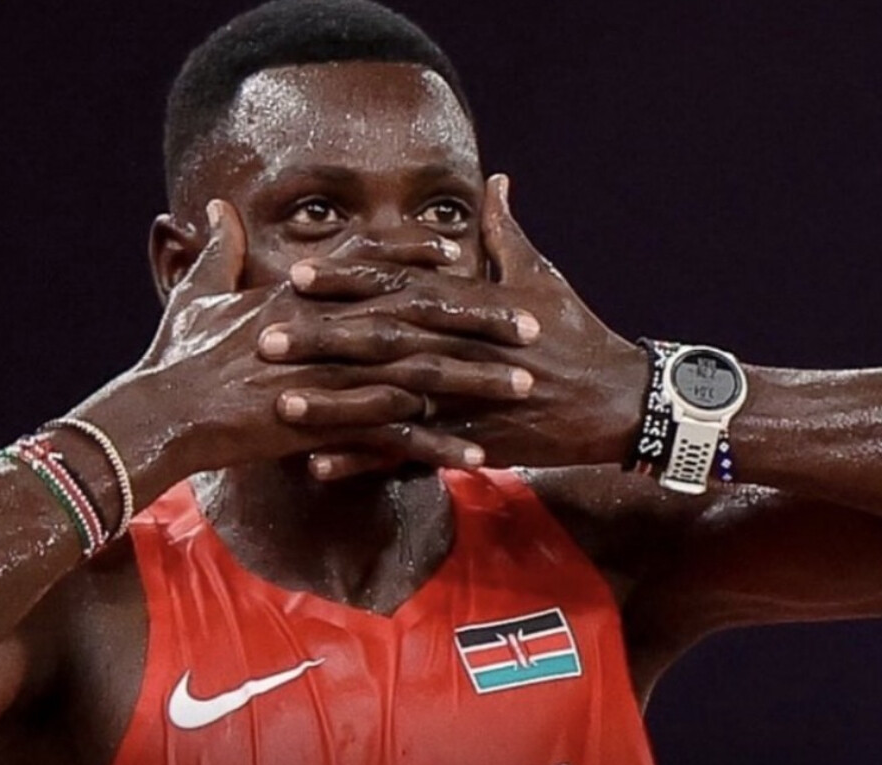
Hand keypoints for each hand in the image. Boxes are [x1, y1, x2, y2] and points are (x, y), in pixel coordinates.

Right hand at [85, 202, 528, 499]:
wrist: (161, 413)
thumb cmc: (174, 358)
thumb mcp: (196, 294)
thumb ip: (218, 253)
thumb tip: (215, 210)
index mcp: (306, 296)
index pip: (377, 266)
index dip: (422, 259)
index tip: (465, 253)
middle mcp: (329, 327)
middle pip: (421, 315)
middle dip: (480, 319)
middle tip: (532, 325)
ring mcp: (332, 375)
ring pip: (421, 372)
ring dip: (476, 381)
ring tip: (524, 388)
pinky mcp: (327, 423)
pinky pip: (394, 436)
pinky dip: (436, 447)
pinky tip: (477, 458)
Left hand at [282, 176, 648, 479]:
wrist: (618, 402)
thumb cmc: (578, 335)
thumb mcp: (542, 278)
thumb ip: (505, 233)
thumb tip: (496, 182)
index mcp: (470, 303)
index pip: (397, 284)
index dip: (346, 279)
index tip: (298, 274)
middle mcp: (460, 348)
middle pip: (380, 340)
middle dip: (321, 339)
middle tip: (264, 336)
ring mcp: (464, 398)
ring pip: (387, 399)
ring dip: (331, 403)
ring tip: (279, 404)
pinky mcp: (470, 442)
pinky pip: (408, 454)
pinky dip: (365, 462)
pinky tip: (320, 466)